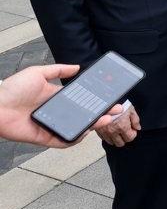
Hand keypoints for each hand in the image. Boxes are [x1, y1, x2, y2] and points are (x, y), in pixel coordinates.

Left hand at [0, 64, 122, 147]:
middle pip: (83, 115)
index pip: (80, 100)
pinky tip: (85, 133)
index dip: (95, 100)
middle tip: (115, 111)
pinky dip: (74, 139)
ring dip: (92, 125)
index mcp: (55, 97)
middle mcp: (55, 112)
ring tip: (104, 120)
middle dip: (100, 113)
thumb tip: (77, 67)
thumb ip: (58, 69)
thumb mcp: (37, 73)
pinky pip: (62, 141)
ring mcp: (51, 125)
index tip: (109, 97)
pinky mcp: (44, 137)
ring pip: (76, 128)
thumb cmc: (11, 89)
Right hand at [95, 105, 140, 146]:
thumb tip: (137, 128)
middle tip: (125, 132)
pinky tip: (110, 130)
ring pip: (111, 142)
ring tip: (118, 131)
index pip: (130, 139)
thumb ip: (136, 120)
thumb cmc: (119, 103)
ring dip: (115, 139)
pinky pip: (103, 138)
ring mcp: (105, 131)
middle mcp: (113, 131)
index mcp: (122, 127)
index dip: (133, 134)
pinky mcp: (98, 130)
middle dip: (124, 138)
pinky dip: (107, 136)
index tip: (132, 130)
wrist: (106, 99)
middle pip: (120, 143)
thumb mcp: (131, 110)